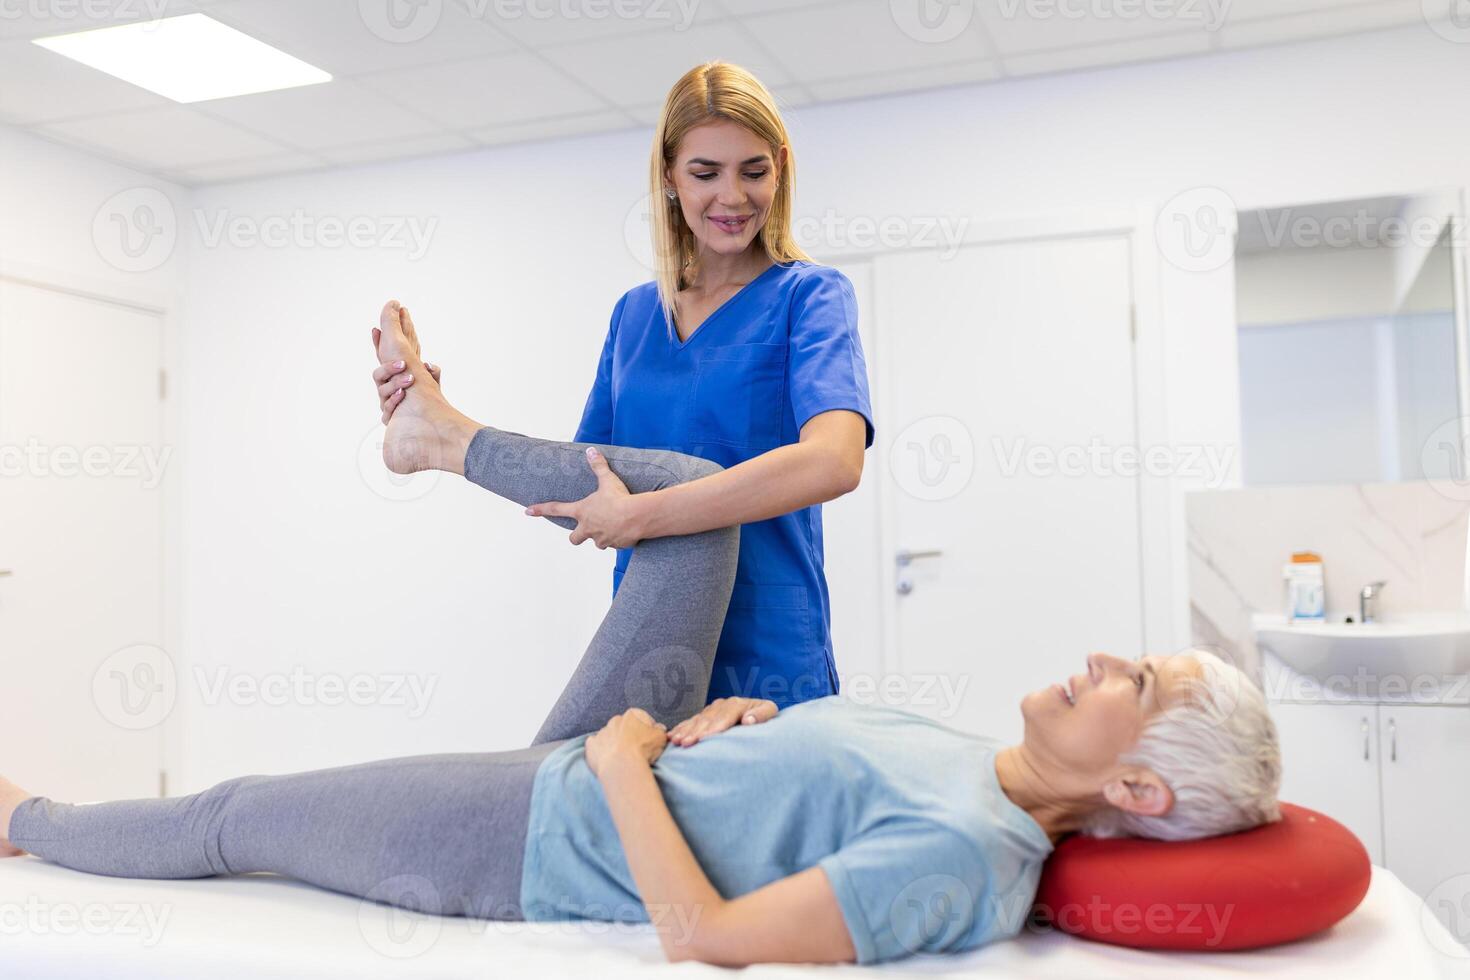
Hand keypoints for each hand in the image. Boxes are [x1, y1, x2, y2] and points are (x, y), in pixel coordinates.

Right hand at [370, 325, 441, 423]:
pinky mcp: (390, 416)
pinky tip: (402, 394)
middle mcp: (388, 387)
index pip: (384, 358)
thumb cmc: (427, 402)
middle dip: (389, 367)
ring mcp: (387, 401)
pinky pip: (387, 409)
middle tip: (403, 364)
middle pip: (379, 374)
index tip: (376, 330)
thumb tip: (428, 365)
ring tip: (410, 379)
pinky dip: (394, 401)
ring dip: (396, 383)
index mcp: (395, 376)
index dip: (378, 344)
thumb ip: (432, 372)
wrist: (429, 423)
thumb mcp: (432, 385)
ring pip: (383, 390)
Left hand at [525, 447, 642, 548]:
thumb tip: (591, 450)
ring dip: (601, 536)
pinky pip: (614, 544)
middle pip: (574, 539)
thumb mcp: (608, 480)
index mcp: (582, 512)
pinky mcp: (615, 545)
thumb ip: (598, 466)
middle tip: (585, 529)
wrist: (637, 517)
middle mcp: (588, 528)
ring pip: (596, 542)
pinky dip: (617, 539)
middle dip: (577, 536)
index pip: (556, 509)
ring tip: (613, 526)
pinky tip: (626, 531)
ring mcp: (601, 539)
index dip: (541, 509)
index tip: (528, 511)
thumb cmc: (620, 498)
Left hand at [585, 708, 668, 778]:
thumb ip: (660, 730)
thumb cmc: (643, 749)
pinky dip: (599, 751)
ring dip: (613, 744)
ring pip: (609, 736)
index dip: (646, 731)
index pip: (641, 719)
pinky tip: (606, 759)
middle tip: (634, 750)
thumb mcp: (661, 737)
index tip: (647, 742)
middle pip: (623, 727)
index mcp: (633, 714)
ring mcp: (602, 731)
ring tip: (621, 758)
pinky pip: (595, 746)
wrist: (622, 764)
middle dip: (627, 736)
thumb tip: (658, 728)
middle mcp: (616, 720)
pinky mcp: (591, 744)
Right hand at [667, 697, 778, 746]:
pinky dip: (680, 729)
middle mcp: (722, 704)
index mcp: (738, 704)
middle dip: (696, 731)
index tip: (705, 738)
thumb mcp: (770, 710)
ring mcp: (711, 709)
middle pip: (707, 719)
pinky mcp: (704, 715)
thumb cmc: (765, 715)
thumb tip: (748, 719)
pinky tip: (671, 736)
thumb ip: (762, 714)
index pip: (724, 716)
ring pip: (696, 720)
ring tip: (676, 741)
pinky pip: (690, 722)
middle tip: (686, 743)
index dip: (714, 727)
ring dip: (685, 731)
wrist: (758, 711)